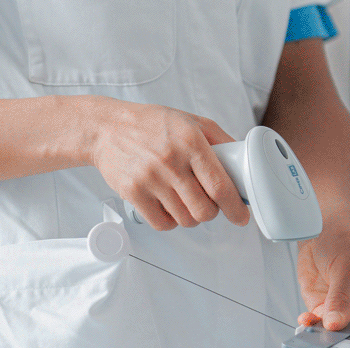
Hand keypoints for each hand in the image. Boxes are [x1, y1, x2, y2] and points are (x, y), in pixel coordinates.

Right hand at [84, 97, 251, 230]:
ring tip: (185, 201)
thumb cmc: (151, 124)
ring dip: (191, 216)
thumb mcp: (191, 121)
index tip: (241, 217)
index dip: (235, 207)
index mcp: (191, 142)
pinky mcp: (133, 193)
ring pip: (185, 220)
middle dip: (212, 212)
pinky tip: (169, 206)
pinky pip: (162, 224)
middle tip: (208, 204)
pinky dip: (170, 221)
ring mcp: (150, 179)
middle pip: (204, 210)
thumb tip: (244, 162)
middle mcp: (171, 161)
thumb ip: (220, 140)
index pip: (220, 186)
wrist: (106, 128)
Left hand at [296, 220, 349, 347]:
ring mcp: (346, 313)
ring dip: (322, 337)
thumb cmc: (346, 242)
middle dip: (343, 344)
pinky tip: (305, 320)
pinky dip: (310, 327)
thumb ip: (341, 299)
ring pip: (336, 339)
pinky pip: (318, 328)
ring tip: (312, 329)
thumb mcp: (347, 268)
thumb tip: (335, 324)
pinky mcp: (326, 311)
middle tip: (328, 342)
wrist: (322, 231)